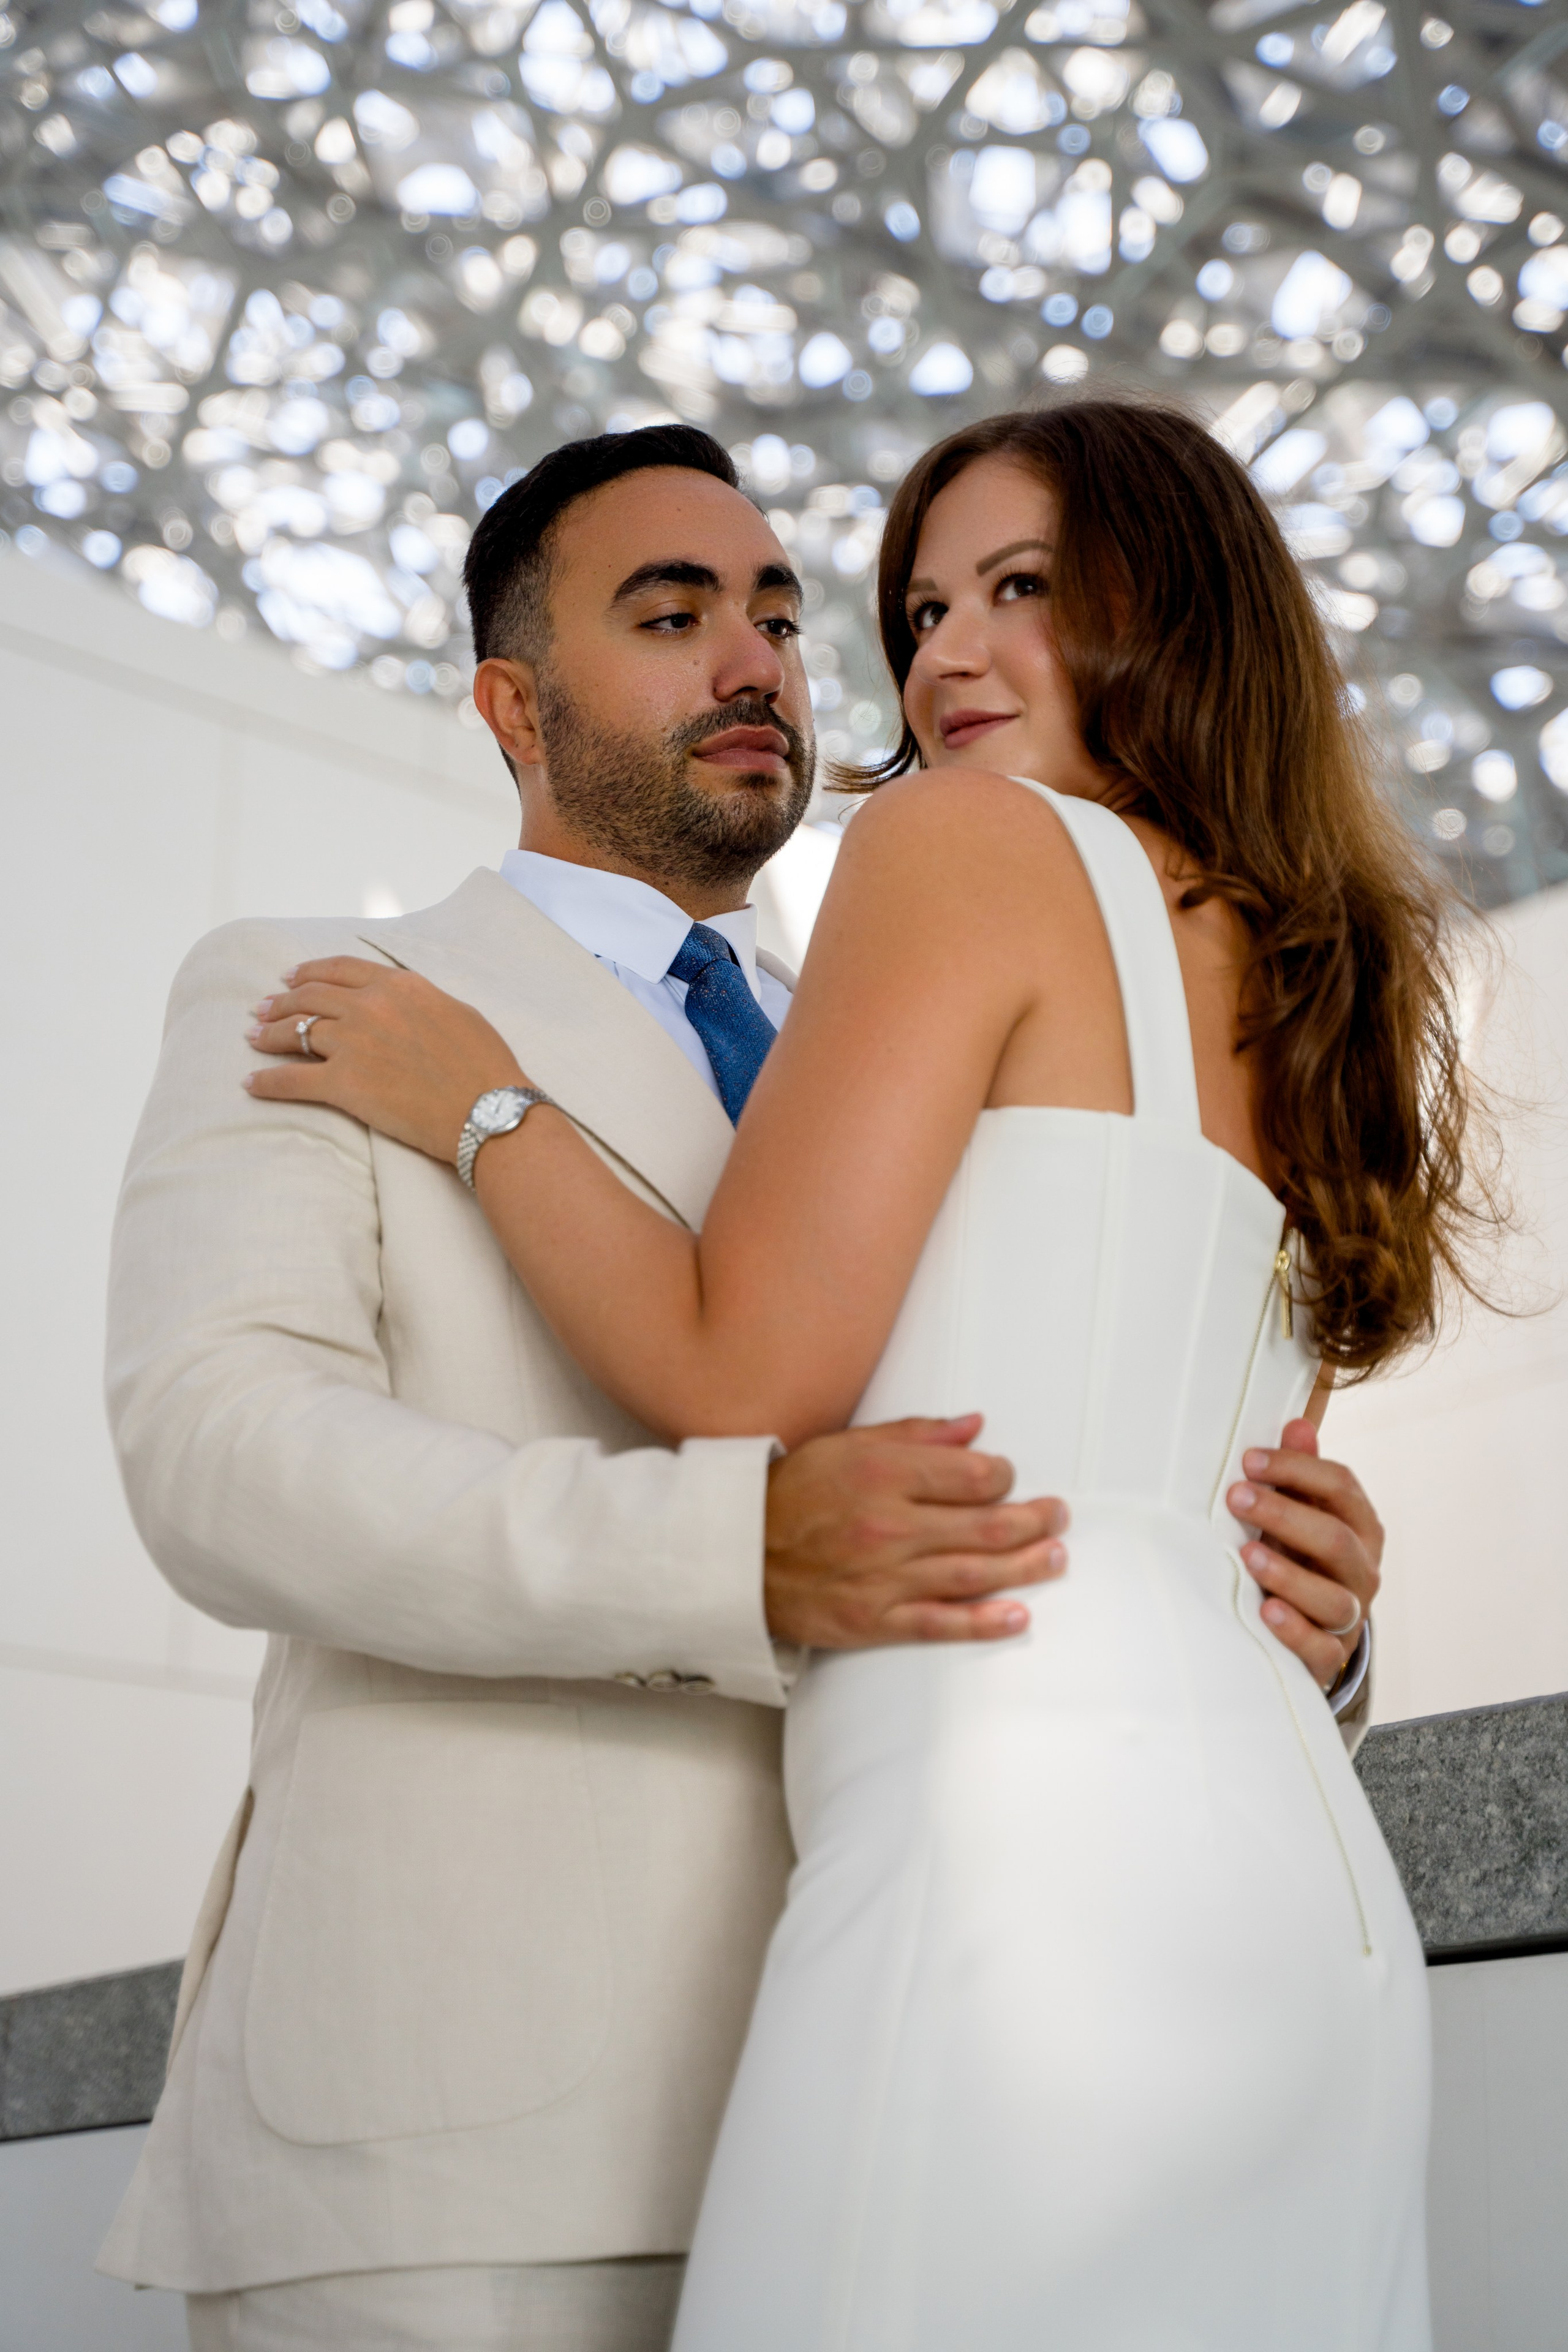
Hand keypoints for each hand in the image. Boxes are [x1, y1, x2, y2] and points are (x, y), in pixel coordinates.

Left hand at [244, 957, 524, 1161]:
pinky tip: (251, 1082)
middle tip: (262, 1007)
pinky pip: (292, 1079)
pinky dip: (267, 1081)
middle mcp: (370, 1007)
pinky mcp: (344, 1084)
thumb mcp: (457, 1013)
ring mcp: (353, 1044)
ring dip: (268, 1035)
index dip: (310, 972)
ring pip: (296, 1032)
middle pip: (310, 997)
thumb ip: (421, 1001)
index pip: (341, 969)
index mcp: (399, 986)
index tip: (292, 977)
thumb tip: (405, 1005)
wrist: (487, 1109)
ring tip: (253, 1037)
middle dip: (281, 1001)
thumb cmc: (485, 1066)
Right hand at [765, 1415, 1068, 1647]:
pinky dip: (983, 1622)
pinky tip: (1017, 1615)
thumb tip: (974, 1427)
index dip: (1002, 1476)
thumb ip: (915, 1435)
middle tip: (1057, 1515)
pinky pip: (940, 1623)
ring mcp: (884, 1579)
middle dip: (1033, 1521)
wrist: (737, 1557)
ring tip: (1056, 1557)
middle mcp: (889, 1527)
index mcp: (883, 1475)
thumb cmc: (792, 1496)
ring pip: (974, 1574)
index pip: (972, 1476)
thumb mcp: (847, 1446)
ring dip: (1025, 1567)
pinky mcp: (874, 1621)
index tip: (1007, 1477)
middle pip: (986, 1526)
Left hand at [1227, 1420, 1381, 1692]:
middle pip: (1336, 1540)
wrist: (1313, 1629)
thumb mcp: (1303, 1513)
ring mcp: (1350, 1616)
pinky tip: (1267, 1612)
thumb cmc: (1301, 1556)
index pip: (1341, 1487)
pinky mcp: (1332, 1656)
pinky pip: (1321, 1649)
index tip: (1248, 1460)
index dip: (1297, 1469)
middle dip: (1285, 1515)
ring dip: (1289, 1575)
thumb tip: (1297, 1424)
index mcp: (1360, 1526)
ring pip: (1334, 1599)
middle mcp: (1362, 1570)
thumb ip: (1300, 1474)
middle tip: (1237, 1497)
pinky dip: (1295, 1631)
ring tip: (1248, 1555)